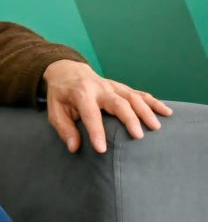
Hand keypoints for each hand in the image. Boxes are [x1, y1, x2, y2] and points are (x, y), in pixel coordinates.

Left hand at [43, 58, 170, 153]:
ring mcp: (113, 87)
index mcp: (81, 94)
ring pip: (132, 97)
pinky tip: (166, 112)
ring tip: (156, 126)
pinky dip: (154, 102)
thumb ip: (64, 129)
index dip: (96, 131)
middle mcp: (100, 89)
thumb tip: (74, 147)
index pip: (90, 113)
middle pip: (117, 102)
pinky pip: (140, 94)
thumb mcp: (54, 111)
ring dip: (146, 110)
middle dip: (129, 119)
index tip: (101, 149)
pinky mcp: (122, 88)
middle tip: (138, 136)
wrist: (68, 72)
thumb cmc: (61, 96)